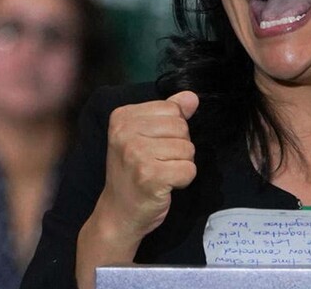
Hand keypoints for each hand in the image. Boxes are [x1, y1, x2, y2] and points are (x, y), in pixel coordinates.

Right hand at [97, 91, 198, 243]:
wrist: (118, 213)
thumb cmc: (133, 173)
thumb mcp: (146, 137)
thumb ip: (169, 113)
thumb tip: (192, 97)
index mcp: (122, 116)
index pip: (172, 109)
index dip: (172, 131)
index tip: (153, 147)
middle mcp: (125, 132)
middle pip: (182, 127)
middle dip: (179, 148)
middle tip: (158, 163)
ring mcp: (136, 154)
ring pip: (188, 149)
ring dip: (181, 165)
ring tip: (160, 174)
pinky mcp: (150, 176)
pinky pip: (189, 169)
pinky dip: (183, 180)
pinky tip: (165, 185)